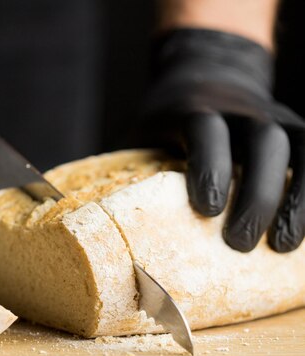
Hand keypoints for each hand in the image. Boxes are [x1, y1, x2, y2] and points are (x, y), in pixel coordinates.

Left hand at [142, 28, 304, 252]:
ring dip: (297, 198)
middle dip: (256, 194)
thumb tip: (105, 219)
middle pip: (262, 142)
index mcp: (194, 107)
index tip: (207, 209)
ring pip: (299, 149)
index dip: (208, 166)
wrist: (207, 72)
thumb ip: (133, 164)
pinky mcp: (295, 131)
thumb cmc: (167, 119)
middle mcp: (240, 109)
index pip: (205, 128)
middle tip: (238, 243)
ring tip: (282, 246)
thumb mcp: (143, 132)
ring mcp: (274, 118)